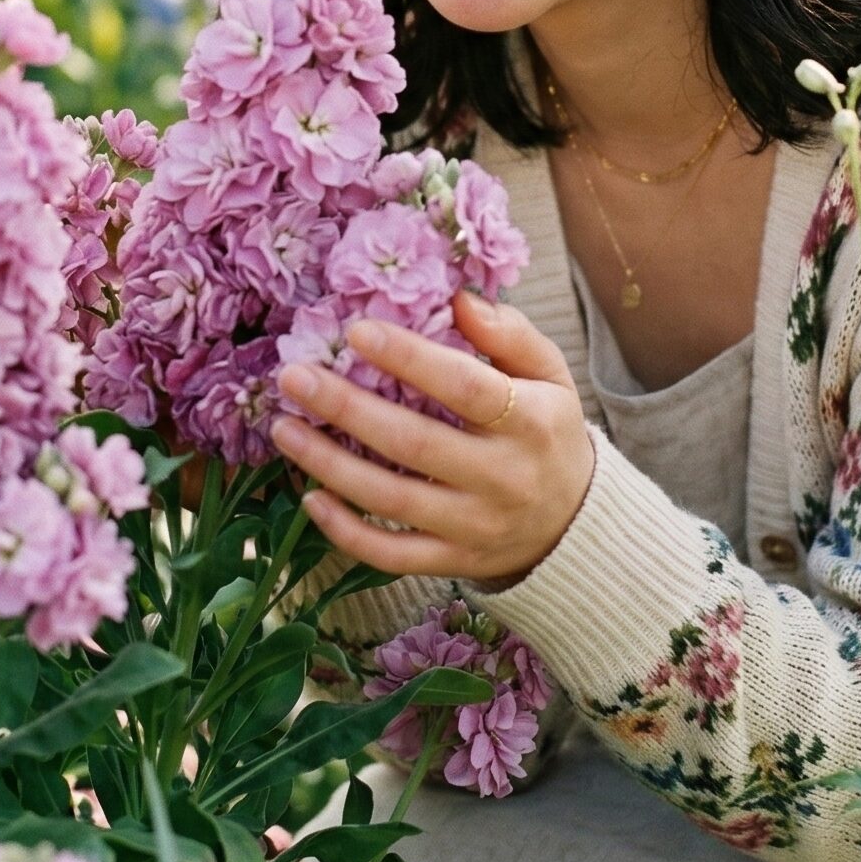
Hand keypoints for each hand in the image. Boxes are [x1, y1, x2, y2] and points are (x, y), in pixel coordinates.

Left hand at [269, 289, 594, 587]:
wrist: (575, 523)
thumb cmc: (550, 431)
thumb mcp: (550, 374)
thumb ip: (510, 333)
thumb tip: (459, 299)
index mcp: (531, 422)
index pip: (465, 387)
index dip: (410, 359)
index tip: (357, 331)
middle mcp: (503, 478)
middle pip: (415, 444)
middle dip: (347, 409)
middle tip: (295, 376)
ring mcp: (476, 526)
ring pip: (392, 499)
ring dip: (330, 465)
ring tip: (285, 428)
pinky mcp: (454, 562)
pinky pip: (391, 554)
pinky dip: (346, 532)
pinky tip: (310, 497)